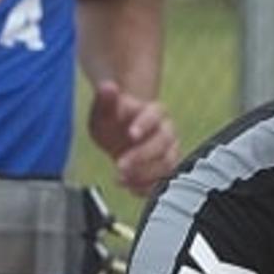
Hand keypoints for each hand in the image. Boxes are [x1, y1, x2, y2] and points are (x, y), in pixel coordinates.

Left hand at [88, 81, 178, 195]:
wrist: (120, 135)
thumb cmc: (115, 120)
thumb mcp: (104, 110)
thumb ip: (106, 100)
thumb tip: (108, 87)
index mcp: (154, 111)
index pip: (154, 115)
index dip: (144, 124)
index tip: (131, 134)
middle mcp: (167, 131)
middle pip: (162, 144)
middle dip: (142, 156)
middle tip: (120, 165)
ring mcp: (169, 151)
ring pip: (167, 164)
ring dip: (144, 174)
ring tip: (121, 178)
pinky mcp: (165, 170)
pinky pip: (163, 181)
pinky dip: (146, 187)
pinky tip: (129, 186)